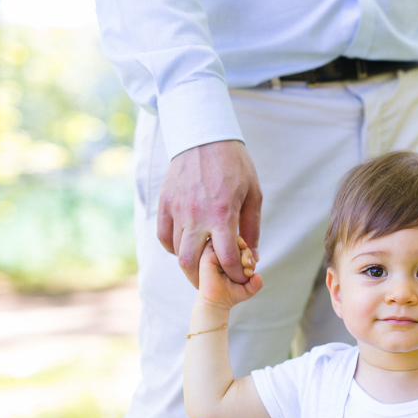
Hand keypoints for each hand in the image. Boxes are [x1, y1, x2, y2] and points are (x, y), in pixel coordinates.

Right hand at [157, 140, 262, 288]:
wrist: (204, 137)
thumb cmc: (235, 166)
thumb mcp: (253, 195)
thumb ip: (252, 228)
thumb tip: (253, 256)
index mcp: (222, 214)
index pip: (226, 258)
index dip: (234, 274)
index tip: (239, 277)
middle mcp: (196, 215)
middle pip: (191, 264)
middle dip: (204, 279)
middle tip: (214, 281)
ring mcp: (177, 210)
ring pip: (177, 252)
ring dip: (191, 262)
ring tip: (204, 260)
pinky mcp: (164, 204)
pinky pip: (164, 237)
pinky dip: (174, 247)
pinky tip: (187, 244)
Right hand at [198, 236, 262, 309]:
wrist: (217, 303)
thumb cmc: (231, 295)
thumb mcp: (249, 289)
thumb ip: (256, 283)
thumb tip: (258, 276)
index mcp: (232, 258)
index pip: (243, 247)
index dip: (250, 255)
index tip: (251, 269)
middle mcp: (222, 253)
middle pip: (238, 241)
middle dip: (248, 253)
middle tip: (249, 268)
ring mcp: (214, 252)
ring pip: (230, 240)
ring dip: (241, 250)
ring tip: (244, 266)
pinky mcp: (207, 254)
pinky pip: (218, 243)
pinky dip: (228, 249)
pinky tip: (233, 262)